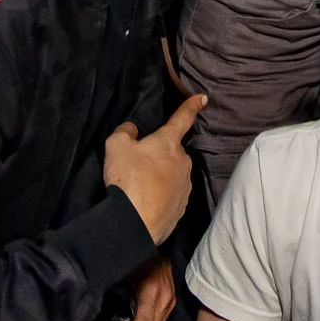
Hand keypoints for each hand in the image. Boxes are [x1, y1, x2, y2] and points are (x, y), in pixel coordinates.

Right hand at [105, 93, 206, 245]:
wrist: (135, 222)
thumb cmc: (128, 177)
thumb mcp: (116, 145)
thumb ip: (126, 131)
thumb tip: (133, 130)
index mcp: (168, 142)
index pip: (182, 118)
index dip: (191, 106)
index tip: (202, 98)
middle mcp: (183, 161)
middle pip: (172, 152)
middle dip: (160, 155)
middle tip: (138, 165)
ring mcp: (185, 185)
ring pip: (173, 173)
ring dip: (161, 176)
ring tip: (140, 187)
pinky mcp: (182, 207)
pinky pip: (171, 195)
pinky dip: (161, 195)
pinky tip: (147, 202)